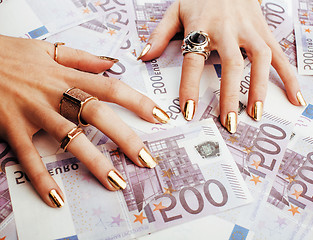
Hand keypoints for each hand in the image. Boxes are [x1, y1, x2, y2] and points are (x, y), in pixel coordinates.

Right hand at [0, 35, 168, 206]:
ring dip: (95, 162)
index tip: (161, 117)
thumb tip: (113, 63)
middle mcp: (55, 94)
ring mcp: (34, 112)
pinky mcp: (11, 127)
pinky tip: (58, 199)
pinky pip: (29, 157)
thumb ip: (83, 58)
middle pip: (99, 115)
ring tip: (116, 183)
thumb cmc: (11, 54)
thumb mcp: (49, 49)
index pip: (112, 88)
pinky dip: (42, 179)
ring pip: (70, 138)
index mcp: (67, 75)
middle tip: (147, 160)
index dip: (139, 102)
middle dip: (126, 138)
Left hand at [138, 0, 305, 132]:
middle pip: (231, 65)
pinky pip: (279, 55)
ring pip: (259, 60)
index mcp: (201, 27)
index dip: (191, 87)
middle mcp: (227, 30)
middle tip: (228, 123)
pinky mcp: (264, 31)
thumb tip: (143, 57)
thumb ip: (160, 34)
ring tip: (255, 114)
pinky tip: (294, 97)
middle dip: (230, 95)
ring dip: (259, 89)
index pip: (193, 61)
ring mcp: (249, 30)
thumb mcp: (175, 10)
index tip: (189, 112)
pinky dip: (289, 76)